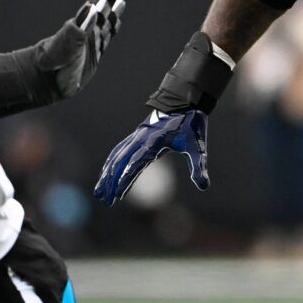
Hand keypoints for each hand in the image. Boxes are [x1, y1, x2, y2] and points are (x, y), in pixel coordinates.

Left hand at [38, 0, 125, 101]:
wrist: (45, 82)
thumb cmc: (52, 64)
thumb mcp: (65, 46)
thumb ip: (77, 29)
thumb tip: (92, 7)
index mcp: (81, 25)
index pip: (97, 3)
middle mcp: (87, 30)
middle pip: (103, 8)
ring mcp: (90, 42)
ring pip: (106, 23)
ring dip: (113, 12)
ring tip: (120, 2)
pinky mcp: (93, 55)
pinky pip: (106, 38)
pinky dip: (112, 29)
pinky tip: (116, 24)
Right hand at [93, 109, 207, 203]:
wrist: (185, 102)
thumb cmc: (191, 124)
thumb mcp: (198, 146)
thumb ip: (199, 166)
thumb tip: (204, 186)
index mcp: (154, 141)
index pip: (136, 162)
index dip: (125, 178)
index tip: (117, 194)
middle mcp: (141, 138)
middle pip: (120, 162)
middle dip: (110, 182)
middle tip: (105, 200)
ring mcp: (136, 136)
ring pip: (116, 157)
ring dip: (106, 175)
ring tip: (99, 192)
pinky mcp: (136, 136)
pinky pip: (119, 150)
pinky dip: (111, 163)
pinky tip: (107, 174)